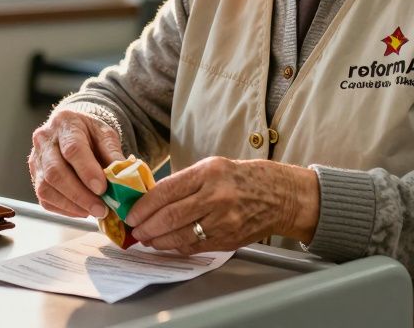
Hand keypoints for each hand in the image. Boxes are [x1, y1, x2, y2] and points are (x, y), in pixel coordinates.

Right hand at [28, 110, 123, 218]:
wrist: (73, 131)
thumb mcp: (106, 135)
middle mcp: (44, 140)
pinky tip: (82, 210)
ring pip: (46, 188)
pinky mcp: (34, 177)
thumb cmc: (90, 133)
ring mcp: (35, 159)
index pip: (73, 149)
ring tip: (93, 211)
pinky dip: (64, 209)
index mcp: (65, 123)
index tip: (102, 188)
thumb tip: (123, 178)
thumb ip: (113, 154)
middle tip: (101, 208)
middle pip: (56, 172)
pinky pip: (44, 198)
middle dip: (80, 194)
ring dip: (72, 204)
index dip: (87, 171)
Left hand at [126, 157, 318, 254]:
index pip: (166, 190)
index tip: (132, 213)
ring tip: (148, 239)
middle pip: (169, 216)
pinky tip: (168, 244)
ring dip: (158, 240)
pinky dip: (177, 246)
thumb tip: (152, 198)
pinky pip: (195, 246)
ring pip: (180, 235)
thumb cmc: (246, 178)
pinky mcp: (229, 239)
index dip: (144, 205)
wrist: (282, 196)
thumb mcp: (214, 167)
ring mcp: (224, 220)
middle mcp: (216, 196)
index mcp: (209, 172)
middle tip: (135, 230)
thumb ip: (185, 182)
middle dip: (146, 226)